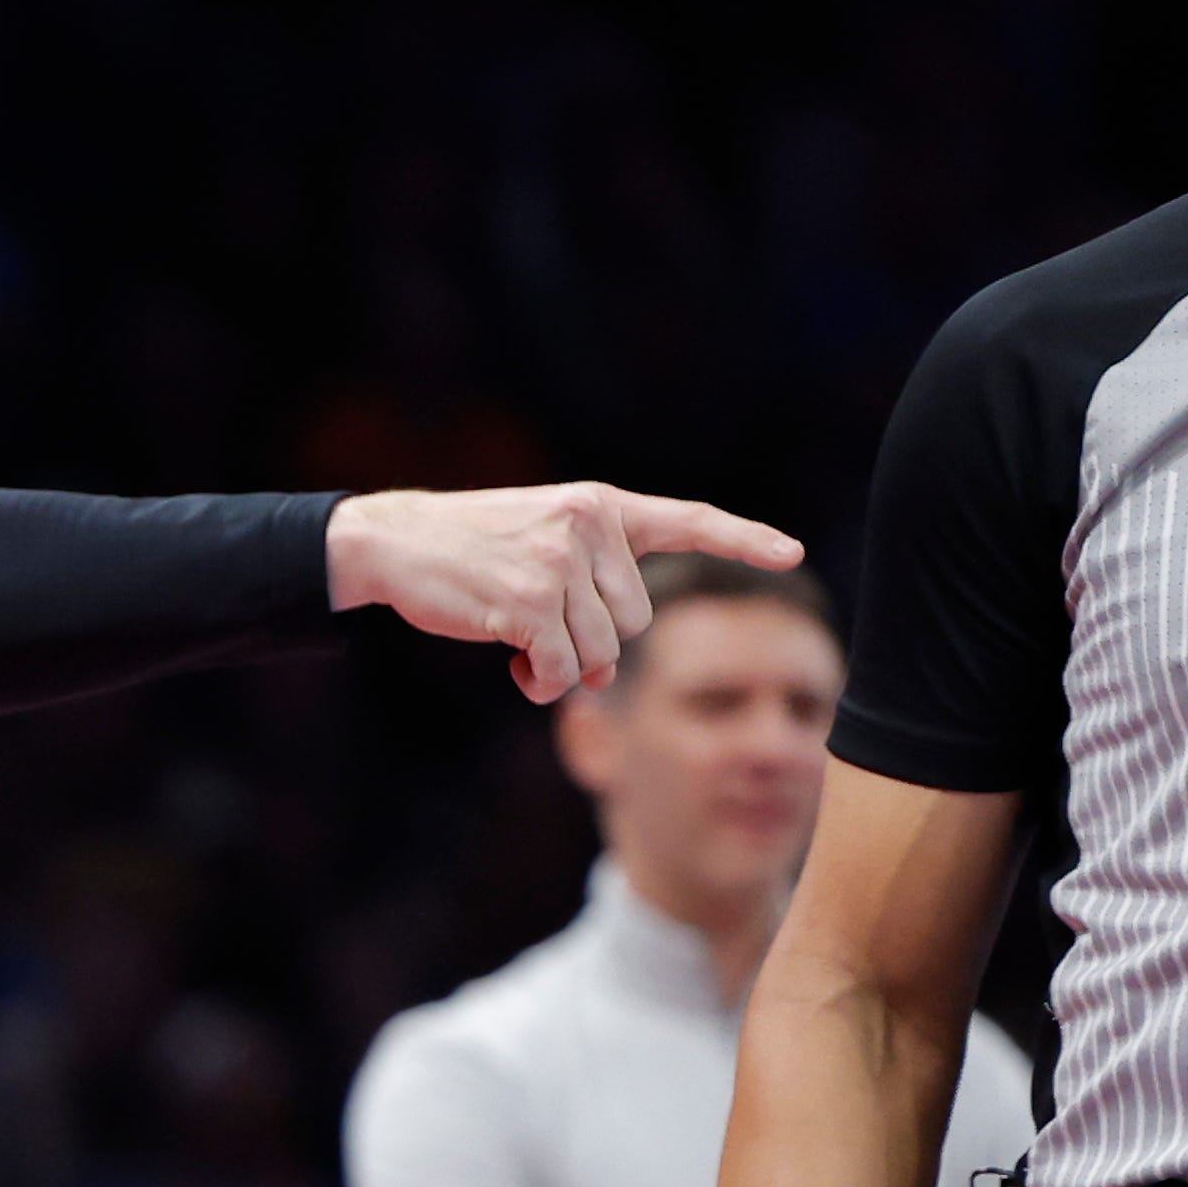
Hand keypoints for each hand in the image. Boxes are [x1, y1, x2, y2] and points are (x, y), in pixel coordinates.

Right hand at [326, 484, 804, 703]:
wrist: (395, 541)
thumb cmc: (469, 551)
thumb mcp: (540, 542)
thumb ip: (589, 584)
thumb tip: (608, 671)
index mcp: (599, 504)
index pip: (685, 520)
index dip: (742, 540)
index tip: (792, 554)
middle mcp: (588, 525)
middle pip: (634, 622)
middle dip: (594, 644)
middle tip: (543, 634)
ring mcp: (559, 562)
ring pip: (601, 654)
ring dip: (563, 670)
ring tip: (521, 648)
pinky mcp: (529, 602)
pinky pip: (564, 671)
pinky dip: (540, 683)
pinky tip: (511, 665)